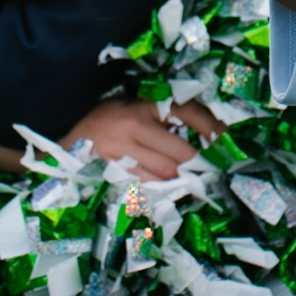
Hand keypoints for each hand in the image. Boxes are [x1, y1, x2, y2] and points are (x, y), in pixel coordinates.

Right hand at [62, 94, 208, 182]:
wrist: (70, 135)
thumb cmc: (109, 117)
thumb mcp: (136, 106)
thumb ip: (165, 115)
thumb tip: (208, 132)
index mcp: (142, 107)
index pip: (185, 112)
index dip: (210, 126)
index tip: (226, 138)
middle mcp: (133, 129)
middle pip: (178, 154)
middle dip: (198, 164)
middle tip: (212, 169)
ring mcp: (121, 155)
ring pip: (164, 175)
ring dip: (181, 180)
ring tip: (192, 180)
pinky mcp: (112, 174)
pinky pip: (146, 187)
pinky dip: (161, 189)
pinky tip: (168, 188)